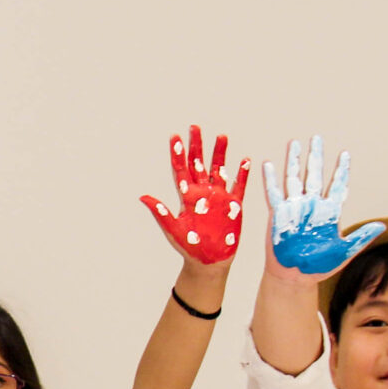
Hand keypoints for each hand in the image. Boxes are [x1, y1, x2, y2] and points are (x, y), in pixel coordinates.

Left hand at [140, 124, 249, 265]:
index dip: (178, 154)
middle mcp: (202, 193)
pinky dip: (242, 173)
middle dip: (197, 146)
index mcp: (186, 197)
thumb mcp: (173, 229)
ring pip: (219, 170)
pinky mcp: (233, 205)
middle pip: (199, 164)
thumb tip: (143, 197)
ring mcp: (218, 197)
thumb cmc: (189, 247)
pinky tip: (244, 159)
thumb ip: (161, 213)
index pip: (181, 170)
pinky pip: (239, 185)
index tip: (175, 136)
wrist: (209, 261)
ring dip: (220, 154)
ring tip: (221, 136)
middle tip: (195, 127)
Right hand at [262, 136, 382, 276]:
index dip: (341, 170)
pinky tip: (268, 164)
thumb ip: (361, 237)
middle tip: (317, 138)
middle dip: (316, 156)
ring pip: (294, 178)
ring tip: (294, 143)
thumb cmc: (319, 266)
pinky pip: (273, 193)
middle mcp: (312, 205)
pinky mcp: (278, 214)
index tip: (345, 154)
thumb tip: (381, 227)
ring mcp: (294, 208)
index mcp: (329, 212)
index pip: (337, 185)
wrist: (295, 276)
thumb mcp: (344, 252)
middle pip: (315, 174)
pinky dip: (270, 179)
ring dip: (294, 160)